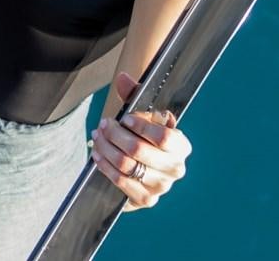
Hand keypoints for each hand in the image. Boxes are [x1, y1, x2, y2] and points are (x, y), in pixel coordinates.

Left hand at [89, 71, 190, 210]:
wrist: (142, 162)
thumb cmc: (144, 133)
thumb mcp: (143, 113)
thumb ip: (134, 94)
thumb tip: (122, 78)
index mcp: (181, 146)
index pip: (164, 137)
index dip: (141, 126)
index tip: (124, 118)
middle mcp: (176, 168)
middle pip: (139, 151)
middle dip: (114, 134)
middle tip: (103, 124)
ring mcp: (162, 187)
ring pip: (127, 166)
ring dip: (106, 149)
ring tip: (96, 137)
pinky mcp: (146, 199)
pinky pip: (121, 183)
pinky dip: (106, 167)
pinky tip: (98, 156)